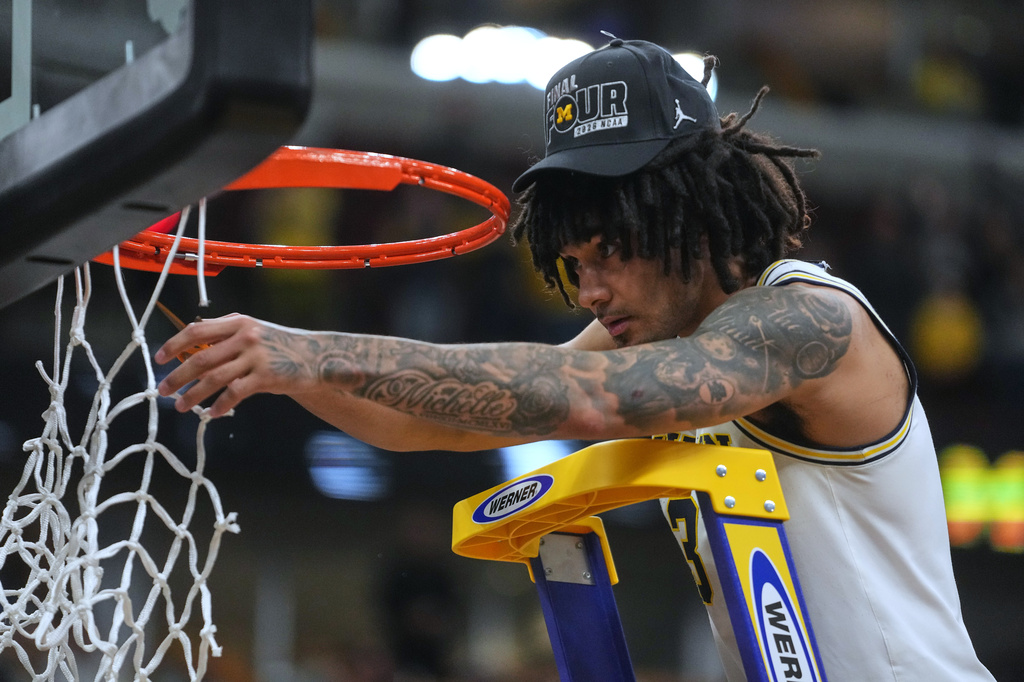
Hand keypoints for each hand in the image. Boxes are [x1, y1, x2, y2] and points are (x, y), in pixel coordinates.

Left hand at [155, 313, 318, 416]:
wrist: (316, 356)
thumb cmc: (280, 346)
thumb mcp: (253, 331)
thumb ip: (225, 335)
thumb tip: (191, 351)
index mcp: (237, 323)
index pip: (196, 331)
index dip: (174, 345)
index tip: (159, 359)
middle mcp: (245, 337)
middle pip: (201, 357)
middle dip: (178, 376)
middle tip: (164, 390)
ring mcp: (255, 357)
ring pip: (214, 378)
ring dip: (194, 395)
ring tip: (182, 406)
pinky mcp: (266, 376)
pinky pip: (235, 393)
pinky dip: (220, 405)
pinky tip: (212, 413)